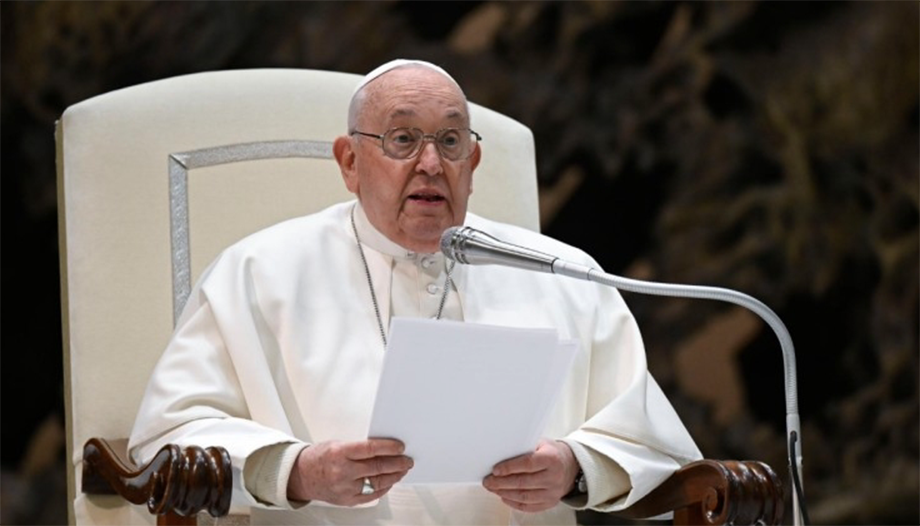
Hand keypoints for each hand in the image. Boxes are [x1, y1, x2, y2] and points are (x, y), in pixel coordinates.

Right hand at [287, 438, 412, 505]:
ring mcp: (345, 488)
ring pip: (377, 483)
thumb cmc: (319, 457)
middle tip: (407, 460)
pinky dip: (383, 488)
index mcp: (339, 453)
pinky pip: (371, 495)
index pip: (370, 449)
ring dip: (394, 476)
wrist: (301, 477)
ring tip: (402, 470)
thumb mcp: (337, 444)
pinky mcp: (348, 500)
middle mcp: (342, 472)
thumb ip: (359, 447)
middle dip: (397, 463)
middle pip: (377, 467)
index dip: (388, 448)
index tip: (400, 447)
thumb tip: (384, 448)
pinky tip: (390, 482)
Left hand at [482, 439, 579, 512]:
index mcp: (551, 458)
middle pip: (523, 482)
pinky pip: (529, 506)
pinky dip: (514, 503)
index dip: (509, 468)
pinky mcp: (550, 502)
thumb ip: (524, 447)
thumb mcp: (541, 443)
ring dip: (505, 493)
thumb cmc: (552, 453)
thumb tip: (500, 453)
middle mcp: (554, 477)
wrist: (570, 466)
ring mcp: (553, 492)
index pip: (527, 464)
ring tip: (493, 488)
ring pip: (524, 496)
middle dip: (501, 483)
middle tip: (488, 481)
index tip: (495, 470)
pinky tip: (504, 497)